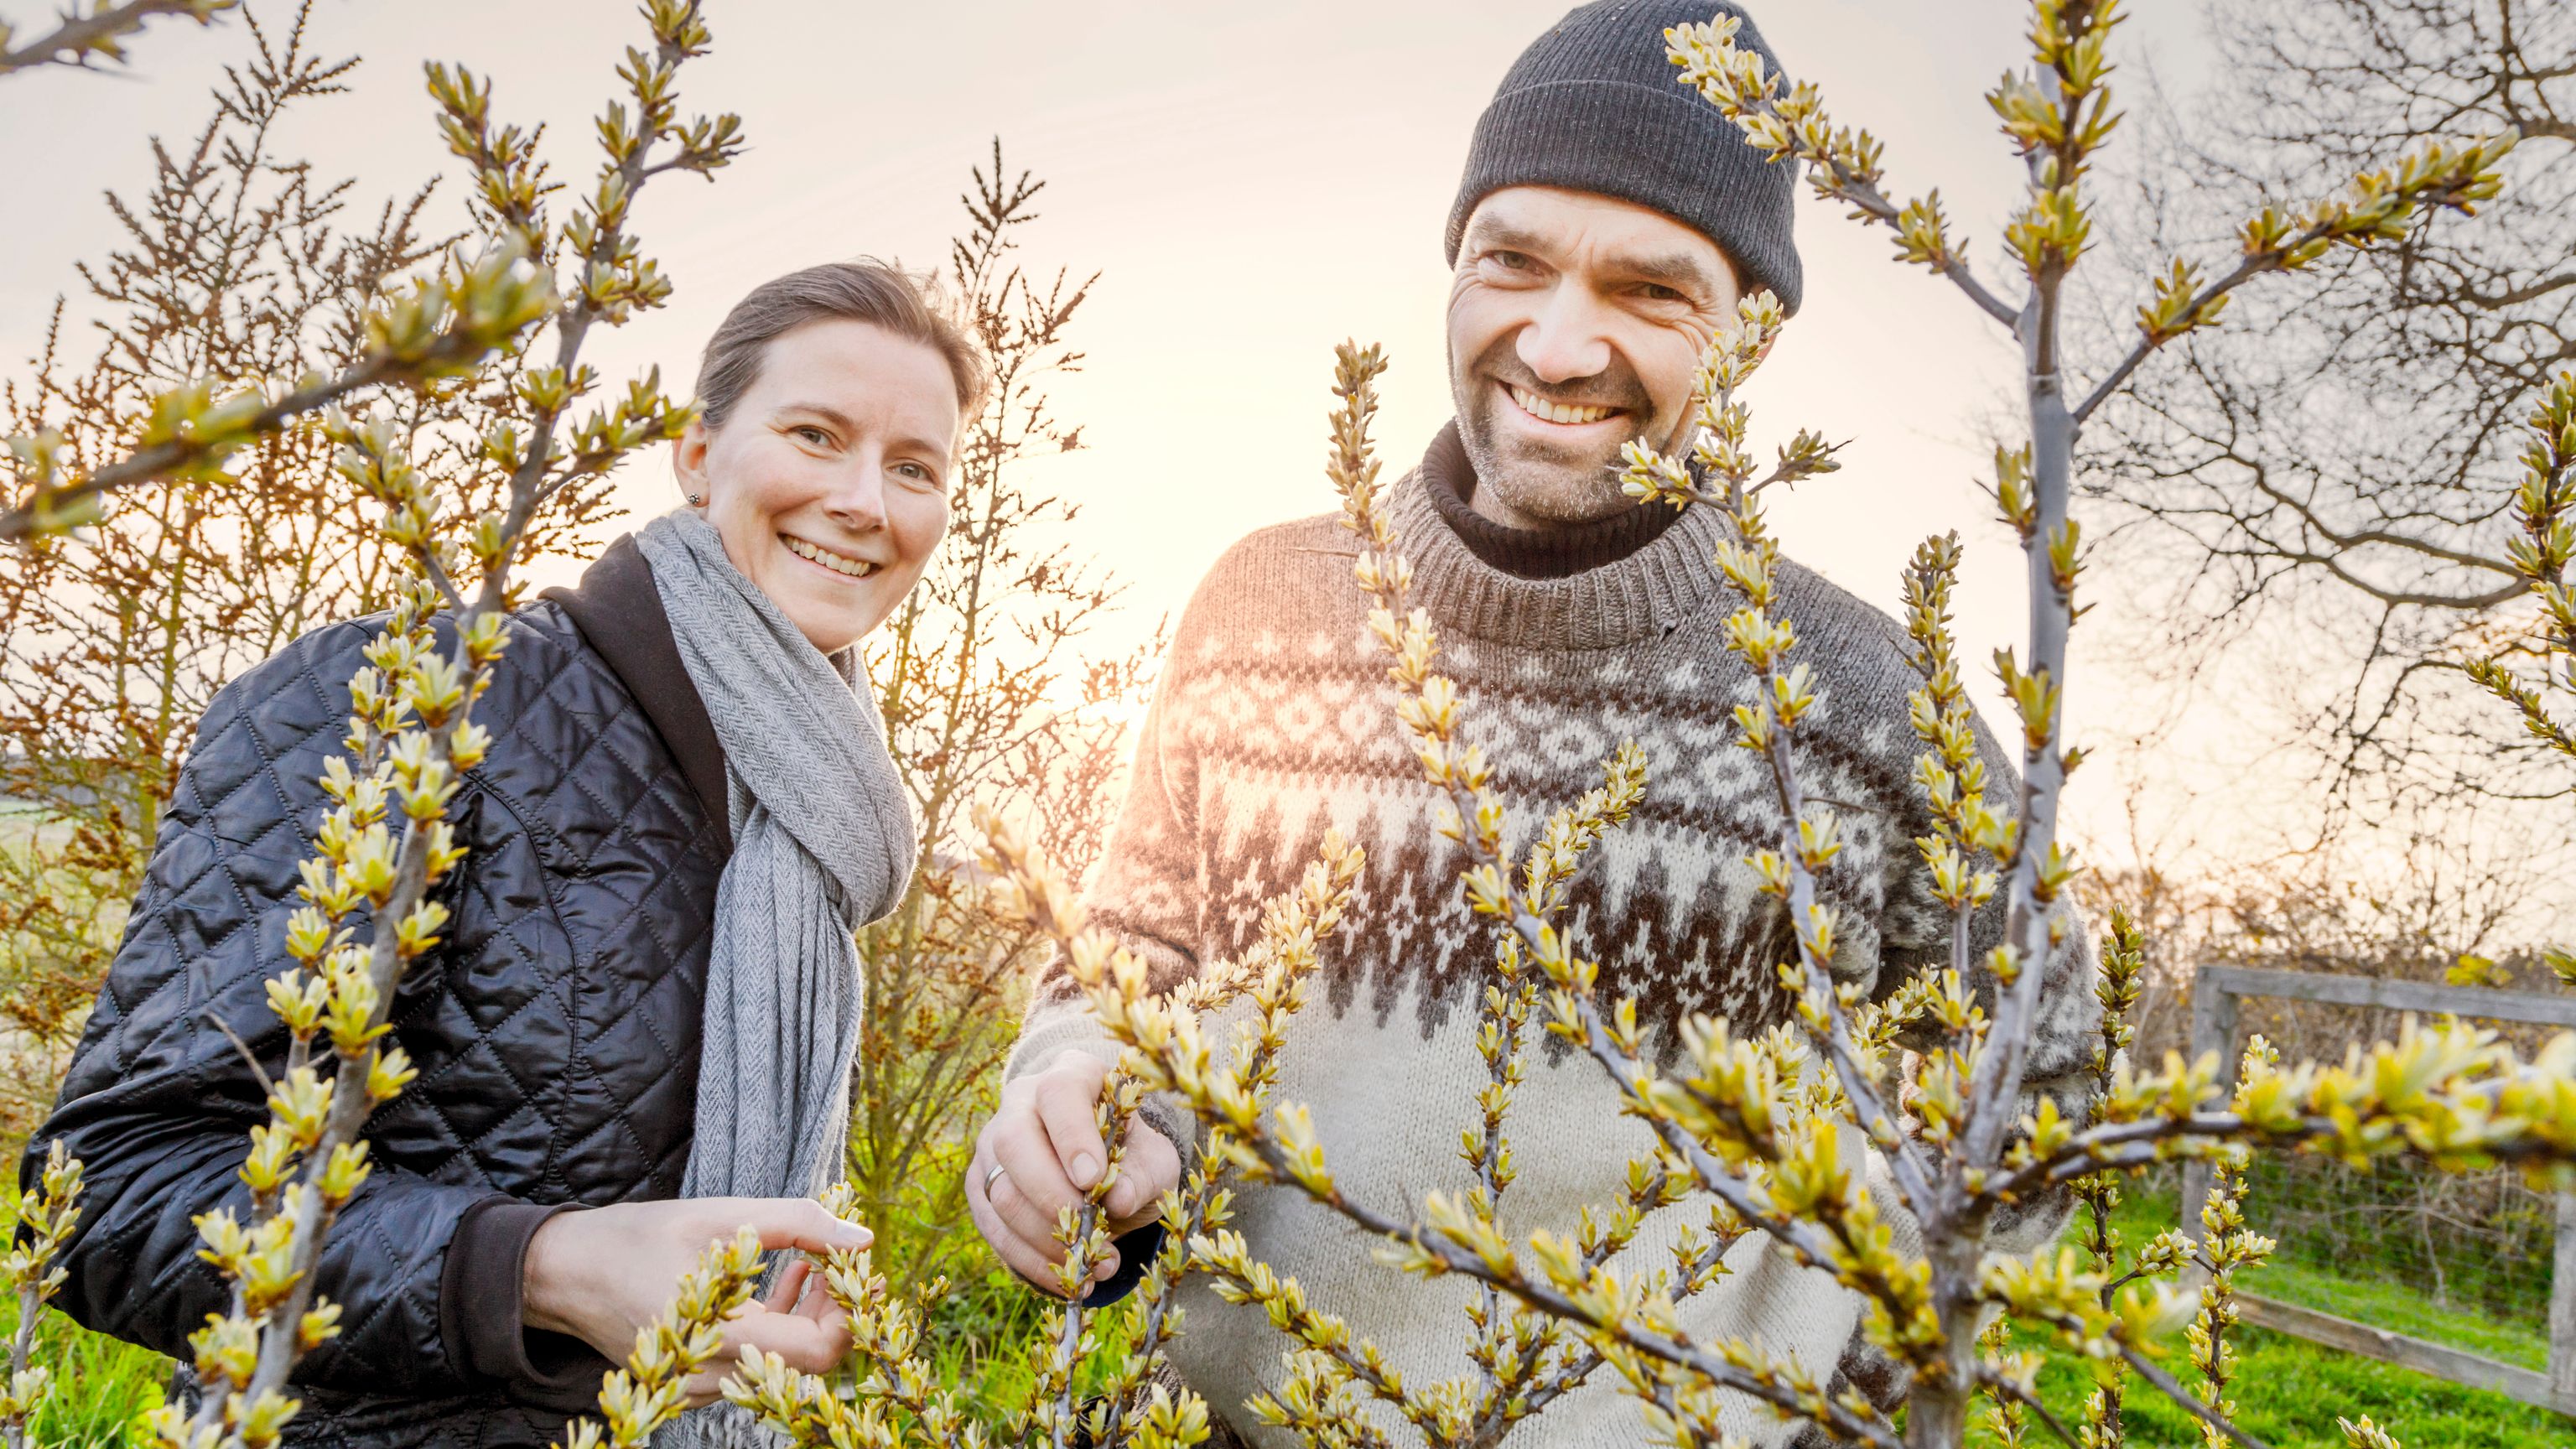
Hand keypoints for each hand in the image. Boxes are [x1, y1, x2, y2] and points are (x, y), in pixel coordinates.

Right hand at [523, 1196, 870, 1406]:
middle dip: (832, 1311)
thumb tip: (863, 1238)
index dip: (848, 1312)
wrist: (564, 1272)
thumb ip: (799, 1225)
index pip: (819, 1352)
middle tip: (836, 1260)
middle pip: (808, 1361)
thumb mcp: (723, 1218)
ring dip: (807, 1316)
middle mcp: (711, 1376)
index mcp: (720, 1338)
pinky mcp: (693, 1380)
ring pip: (784, 1363)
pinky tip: (783, 1281)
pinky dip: (779, 1326)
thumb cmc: (638, 1238)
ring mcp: (700, 1385)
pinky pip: (755, 1363)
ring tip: (810, 1264)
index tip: (850, 1267)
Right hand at [967, 1048, 1179, 1293]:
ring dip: (1044, 1238)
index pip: (1059, 1094)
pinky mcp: (980, 1185)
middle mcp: (1021, 1101)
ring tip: (1092, 1265)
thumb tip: (1119, 1199)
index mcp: (1070, 1075)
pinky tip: (1067, 1278)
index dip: (1072, 1136)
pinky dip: (1029, 1259)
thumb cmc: (1133, 1155)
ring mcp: (992, 1143)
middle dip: (1050, 1195)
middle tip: (1089, 1234)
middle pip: (1013, 1141)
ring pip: (1000, 1191)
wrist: (1106, 1171)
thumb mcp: (1155, 1159)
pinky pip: (992, 1226)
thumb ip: (1144, 1173)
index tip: (1094, 1180)